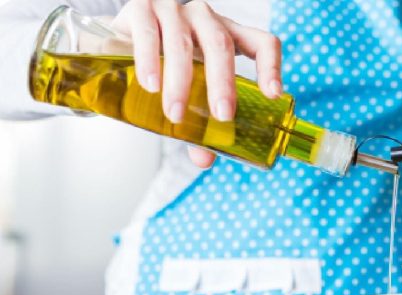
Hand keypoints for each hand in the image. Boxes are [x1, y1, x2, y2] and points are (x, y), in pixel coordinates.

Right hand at [110, 0, 282, 167]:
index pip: (261, 42)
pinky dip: (150, 61)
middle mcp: (205, 19)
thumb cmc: (165, 65)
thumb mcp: (188, 92)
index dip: (271, 66)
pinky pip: (148, 34)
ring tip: (176, 115)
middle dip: (223, 83)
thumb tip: (205, 161)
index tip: (272, 95)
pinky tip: (150, 86)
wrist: (116, 39)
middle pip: (221, 45)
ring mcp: (174, 10)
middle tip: (222, 116)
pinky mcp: (141, 8)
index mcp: (228, 35)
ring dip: (181, 83)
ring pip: (183, 44)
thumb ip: (199, 125)